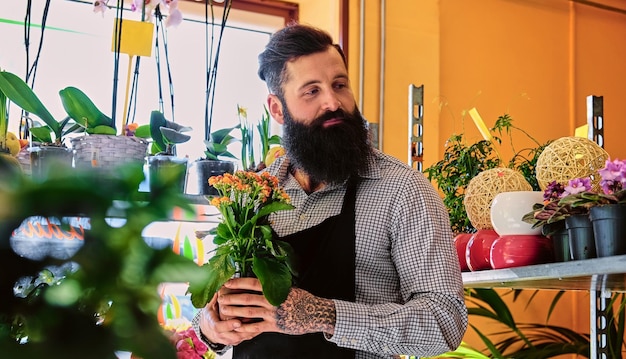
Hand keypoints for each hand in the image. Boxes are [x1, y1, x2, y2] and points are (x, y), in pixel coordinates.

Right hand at [197, 291, 259, 346]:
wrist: (208, 330)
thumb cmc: (210, 316)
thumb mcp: (209, 307)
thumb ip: (215, 298)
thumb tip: (219, 286)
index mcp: (213, 325)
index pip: (219, 327)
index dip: (229, 325)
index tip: (238, 322)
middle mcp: (220, 335)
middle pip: (232, 335)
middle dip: (244, 329)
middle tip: (254, 323)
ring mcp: (227, 340)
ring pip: (240, 338)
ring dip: (250, 332)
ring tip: (260, 324)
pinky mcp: (234, 342)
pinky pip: (244, 339)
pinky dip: (252, 334)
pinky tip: (260, 328)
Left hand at [217, 277, 336, 335]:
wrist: (315, 313)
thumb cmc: (302, 298)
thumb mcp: (289, 287)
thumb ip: (274, 285)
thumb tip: (261, 278)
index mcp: (275, 289)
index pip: (252, 283)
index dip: (238, 282)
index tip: (227, 282)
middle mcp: (272, 300)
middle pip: (247, 298)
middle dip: (232, 297)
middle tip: (221, 297)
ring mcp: (272, 314)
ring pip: (248, 312)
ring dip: (234, 311)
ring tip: (224, 310)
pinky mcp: (274, 325)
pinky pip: (256, 327)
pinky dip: (245, 327)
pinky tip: (236, 326)